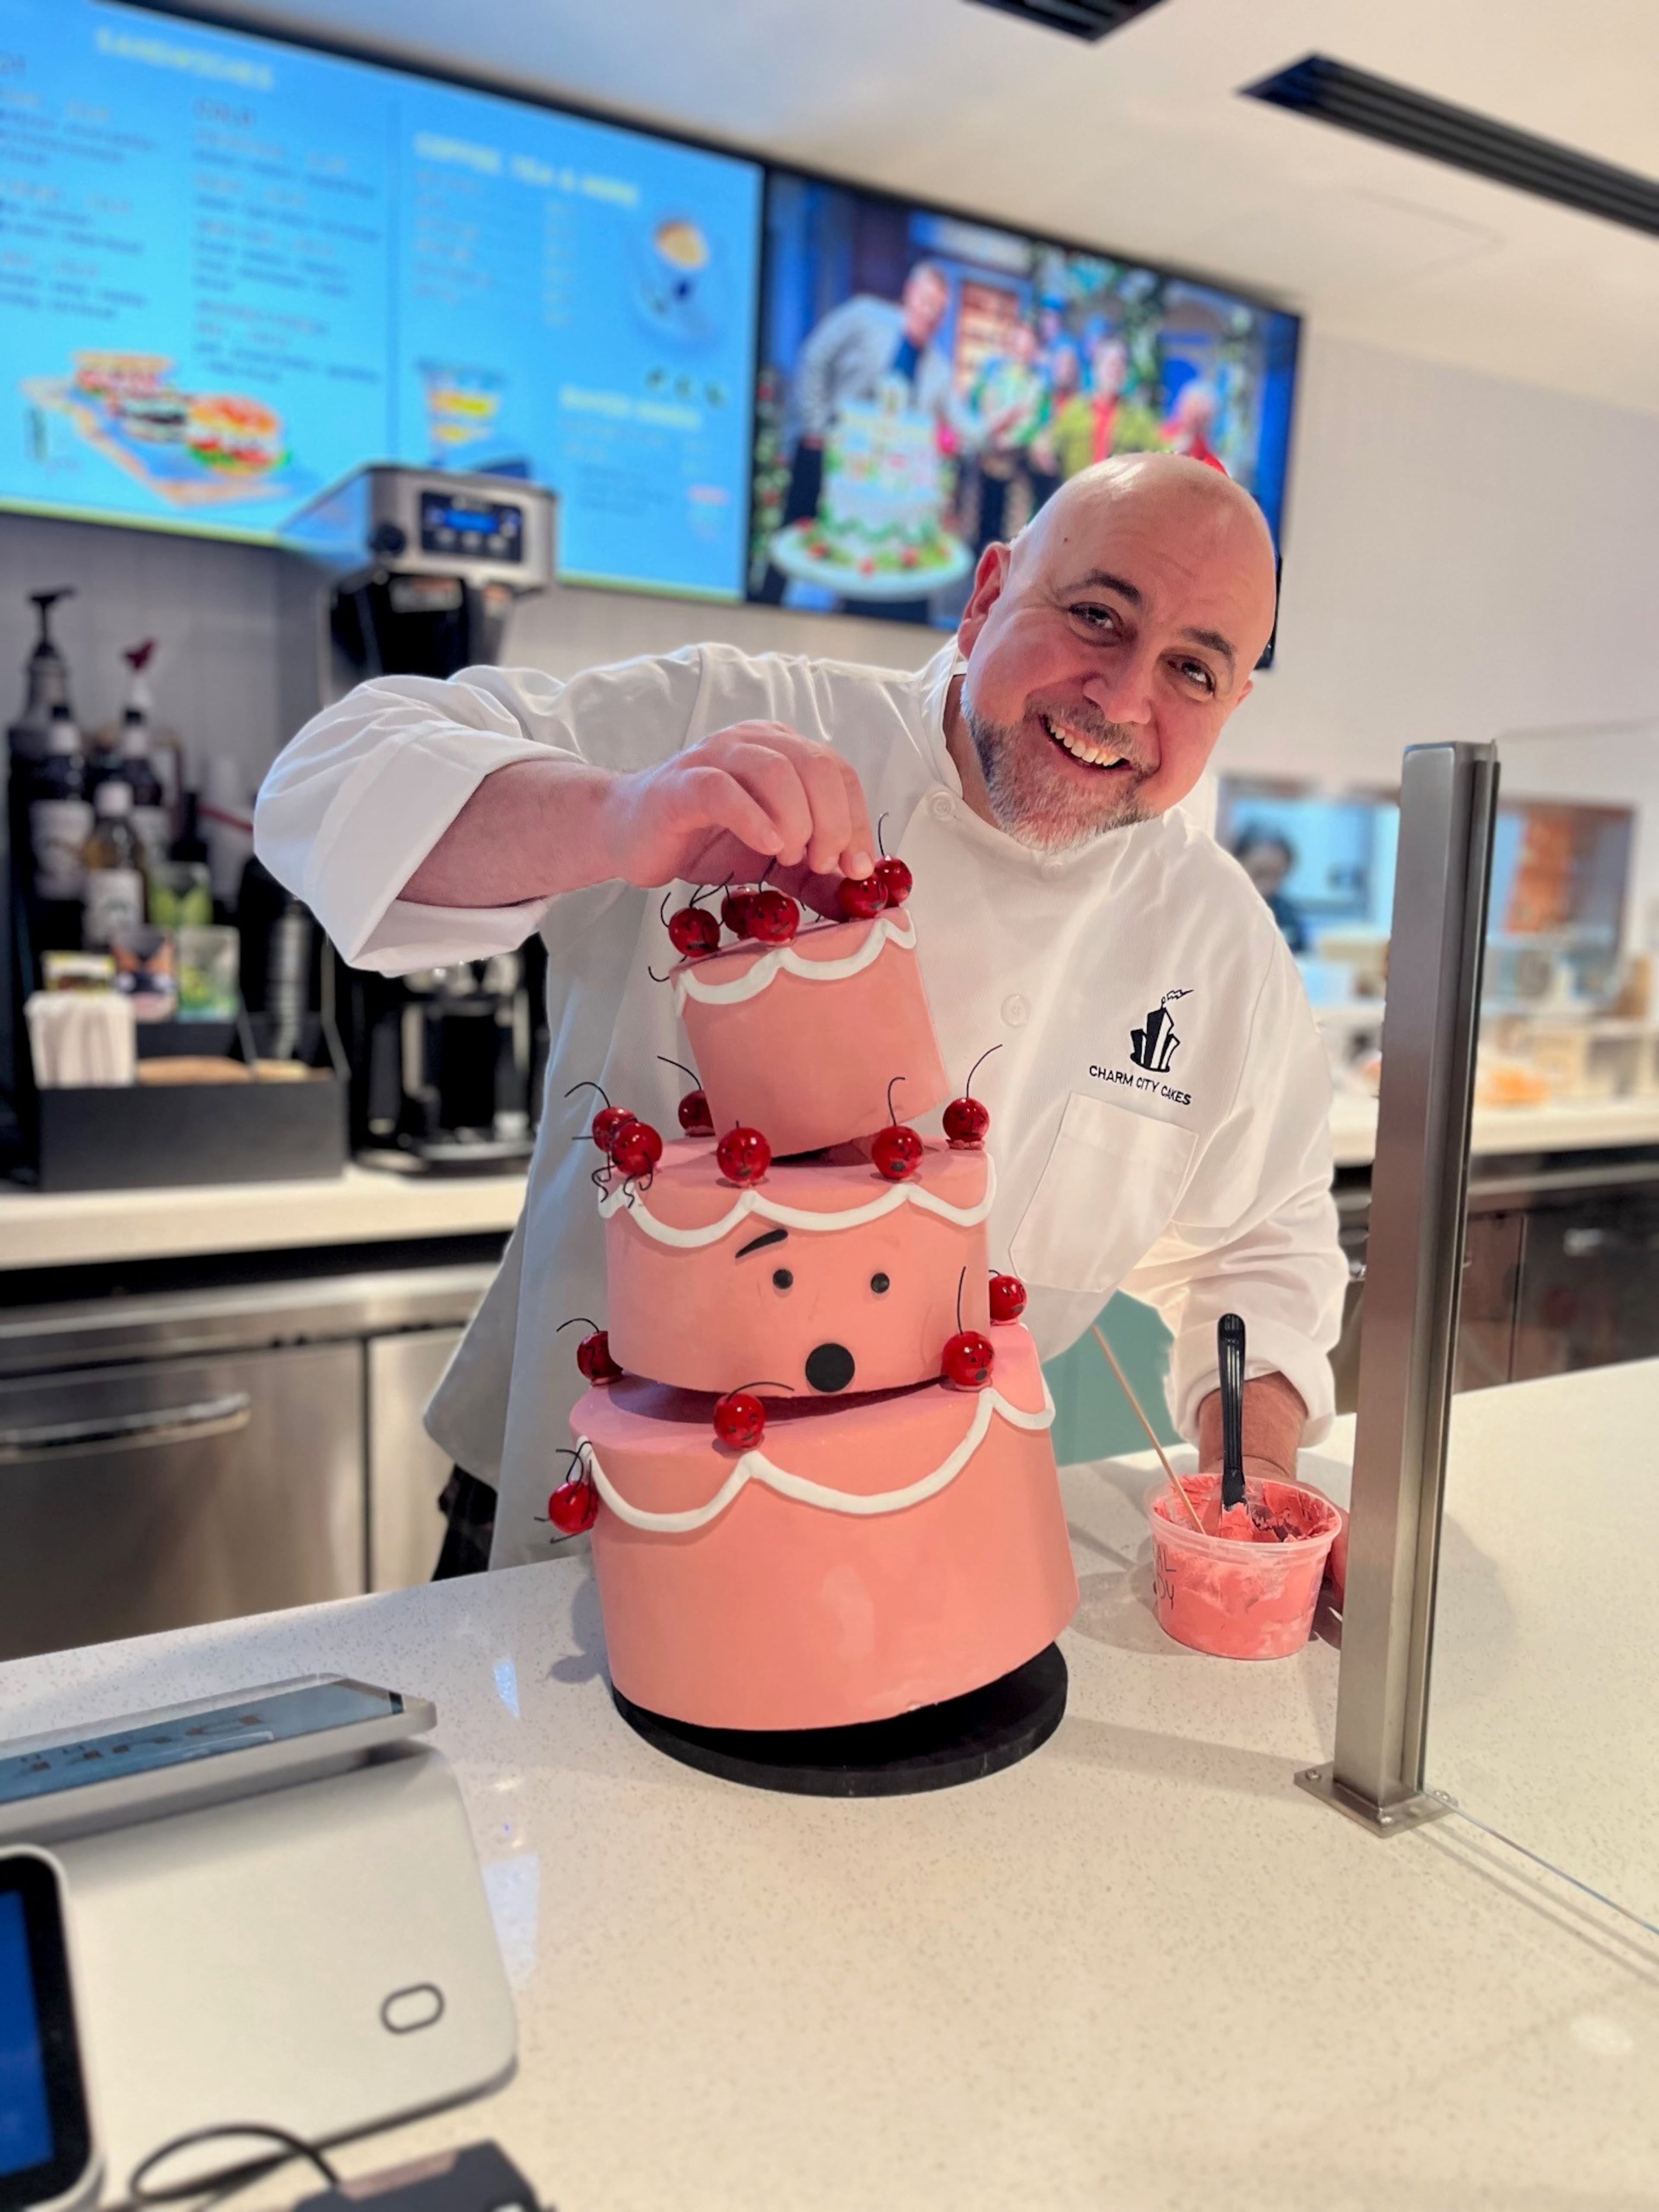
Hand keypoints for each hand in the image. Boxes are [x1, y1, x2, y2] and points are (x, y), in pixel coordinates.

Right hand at [595, 722, 876, 915]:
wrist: (630, 835)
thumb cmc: (703, 840)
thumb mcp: (772, 860)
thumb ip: (814, 876)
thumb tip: (859, 903)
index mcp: (783, 751)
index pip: (838, 773)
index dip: (856, 821)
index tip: (856, 868)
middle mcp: (754, 743)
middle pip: (816, 766)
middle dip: (832, 822)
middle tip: (822, 865)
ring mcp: (716, 757)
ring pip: (776, 771)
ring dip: (797, 820)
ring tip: (789, 857)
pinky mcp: (683, 784)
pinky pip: (725, 790)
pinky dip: (754, 819)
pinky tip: (768, 846)